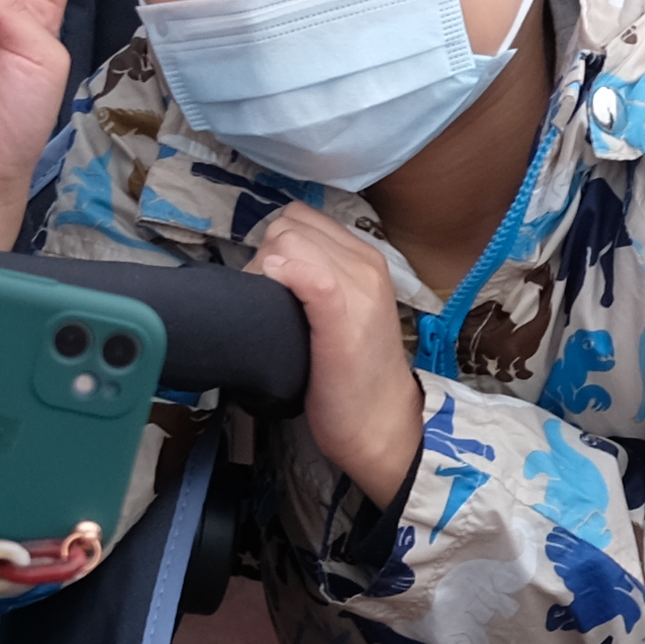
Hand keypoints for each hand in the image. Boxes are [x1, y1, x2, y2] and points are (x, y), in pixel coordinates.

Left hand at [247, 199, 424, 506]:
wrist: (380, 426)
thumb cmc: (352, 378)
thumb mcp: (341, 314)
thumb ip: (315, 280)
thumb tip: (268, 265)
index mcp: (365, 259)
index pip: (302, 218)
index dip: (275, 244)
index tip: (270, 285)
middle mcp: (366, 262)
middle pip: (290, 223)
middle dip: (265, 253)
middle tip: (266, 300)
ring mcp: (358, 286)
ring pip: (288, 238)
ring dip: (264, 268)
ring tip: (269, 310)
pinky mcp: (342, 314)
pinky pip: (306, 270)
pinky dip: (282, 272)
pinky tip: (273, 295)